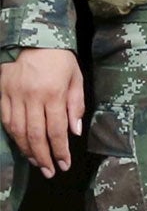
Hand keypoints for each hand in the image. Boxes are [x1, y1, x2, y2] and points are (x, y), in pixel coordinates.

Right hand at [0, 48, 83, 176]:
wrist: (33, 39)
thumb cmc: (60, 60)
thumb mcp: (76, 79)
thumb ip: (75, 105)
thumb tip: (74, 132)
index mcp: (53, 94)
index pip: (57, 130)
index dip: (60, 150)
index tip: (64, 164)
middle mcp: (32, 97)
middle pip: (36, 135)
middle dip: (43, 156)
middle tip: (49, 171)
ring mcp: (14, 96)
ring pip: (18, 130)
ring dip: (27, 150)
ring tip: (36, 162)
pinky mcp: (2, 93)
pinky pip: (5, 120)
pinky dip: (13, 135)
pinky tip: (21, 145)